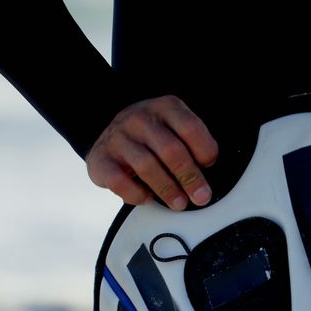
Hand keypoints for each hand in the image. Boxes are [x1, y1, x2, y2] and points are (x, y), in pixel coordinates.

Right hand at [86, 95, 218, 208]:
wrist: (110, 132)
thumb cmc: (151, 135)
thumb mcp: (173, 127)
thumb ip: (191, 143)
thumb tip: (206, 176)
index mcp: (164, 108)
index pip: (190, 128)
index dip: (205, 150)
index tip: (210, 166)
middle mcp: (140, 118)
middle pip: (171, 150)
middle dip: (190, 178)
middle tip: (201, 196)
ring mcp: (118, 137)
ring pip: (147, 167)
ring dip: (167, 189)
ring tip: (179, 203)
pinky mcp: (101, 158)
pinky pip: (120, 181)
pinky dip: (136, 194)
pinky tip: (147, 198)